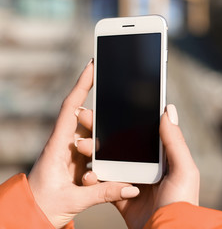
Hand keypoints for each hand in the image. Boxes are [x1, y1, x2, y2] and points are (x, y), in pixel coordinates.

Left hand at [28, 60, 138, 228]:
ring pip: (92, 136)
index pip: (70, 109)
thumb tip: (131, 187)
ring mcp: (71, 153)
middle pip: (85, 120)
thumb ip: (104, 192)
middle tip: (111, 122)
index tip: (92, 66)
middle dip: (99, 119)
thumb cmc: (44, 206)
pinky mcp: (77, 162)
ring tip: (109, 151)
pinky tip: (110, 162)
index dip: (81, 85)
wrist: (32, 216)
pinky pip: (94, 151)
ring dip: (103, 141)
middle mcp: (64, 145)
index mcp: (57, 147)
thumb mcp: (74, 200)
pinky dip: (104, 153)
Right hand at [80, 104, 199, 228]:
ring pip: (108, 161)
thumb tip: (168, 109)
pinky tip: (87, 173)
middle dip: (101, 131)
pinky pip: (103, 184)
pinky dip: (92, 179)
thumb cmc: (181, 202)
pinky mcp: (121, 197)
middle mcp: (146, 166)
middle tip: (85, 119)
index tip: (105, 107)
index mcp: (161, 157)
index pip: (140, 132)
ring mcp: (132, 181)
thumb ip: (175, 141)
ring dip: (93, 152)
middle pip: (120, 144)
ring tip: (81, 146)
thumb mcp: (184, 169)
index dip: (123, 119)